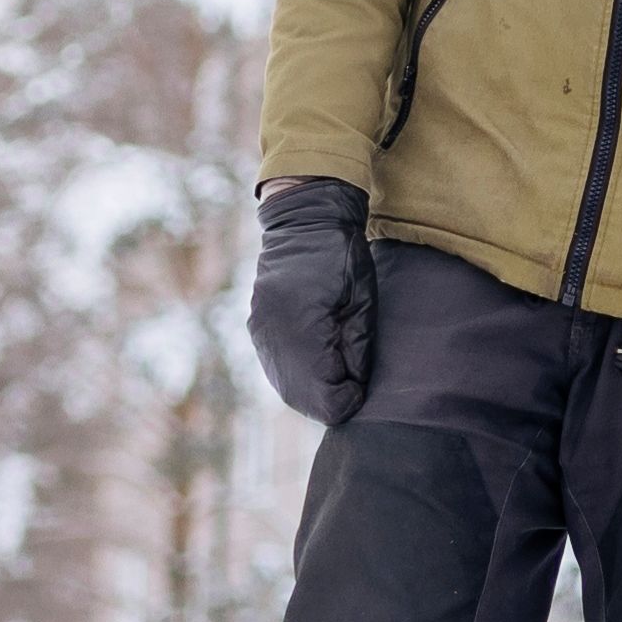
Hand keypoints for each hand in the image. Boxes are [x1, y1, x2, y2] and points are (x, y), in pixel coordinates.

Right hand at [245, 177, 380, 426]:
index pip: (325, 396)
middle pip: (303, 400)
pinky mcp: (258, 332)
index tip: (363, 381)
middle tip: (354, 376)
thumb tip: (355, 386)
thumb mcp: (361, 300)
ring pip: (288, 389)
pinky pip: (279, 372)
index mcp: (301, 326)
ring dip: (316, 390)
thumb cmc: (341, 255)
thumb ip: (358, 348)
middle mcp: (273, 337)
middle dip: (332, 397)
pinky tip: (321, 362)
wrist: (304, 221)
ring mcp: (261, 335)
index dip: (350, 398)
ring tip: (339, 367)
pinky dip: (301, 377)